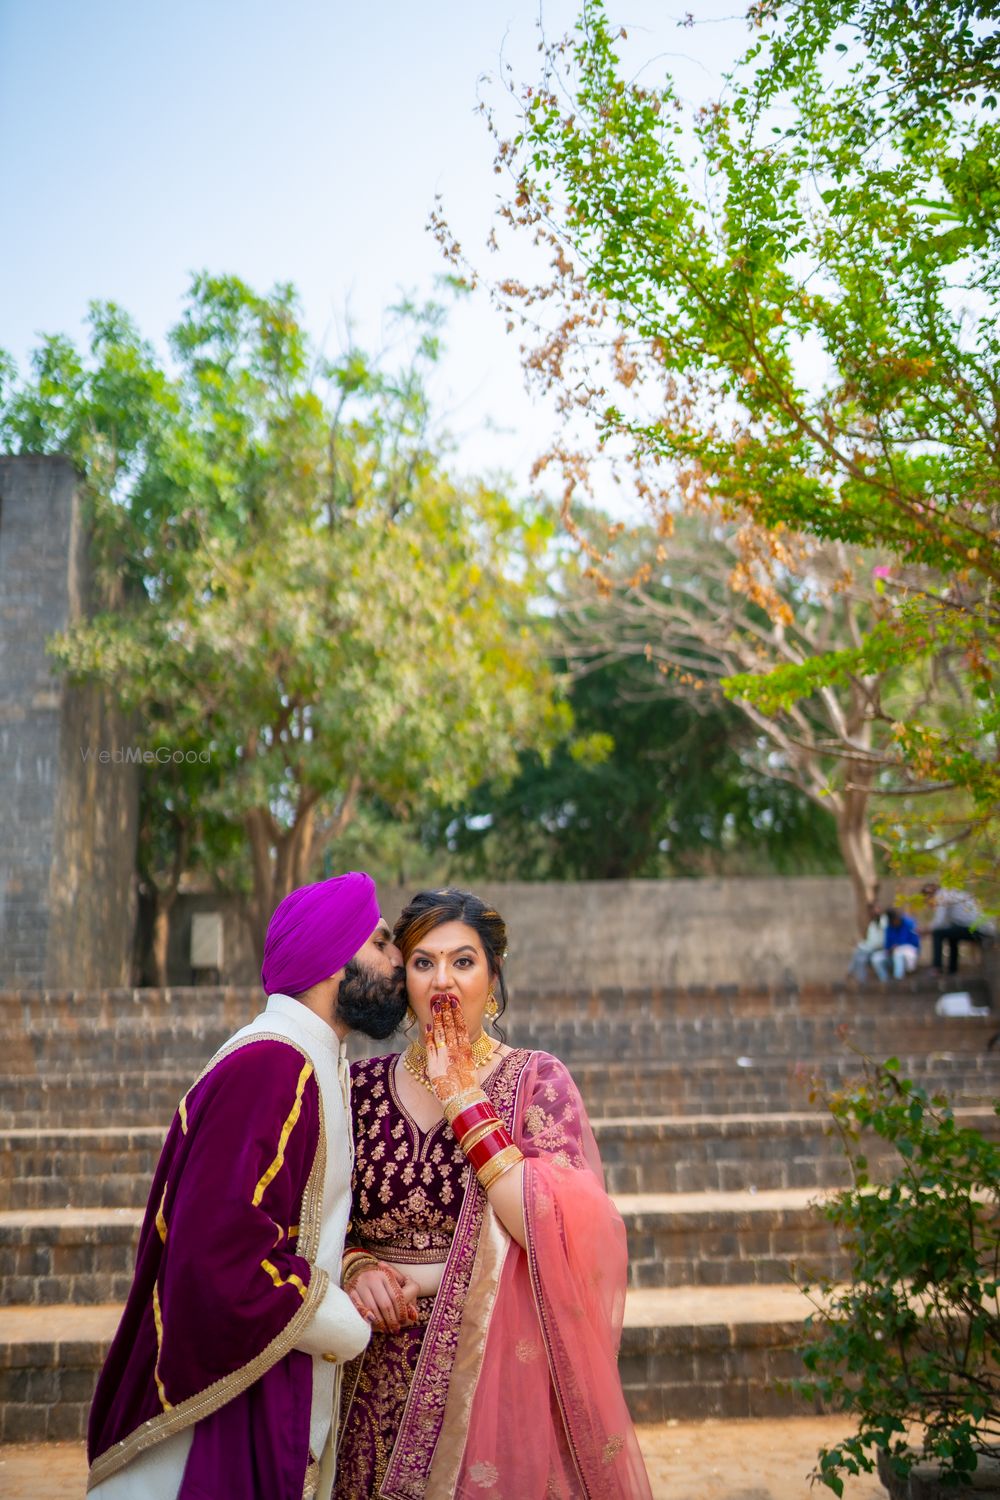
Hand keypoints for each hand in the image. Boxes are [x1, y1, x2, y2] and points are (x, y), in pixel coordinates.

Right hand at [347, 1263, 418, 1333]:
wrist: (357, 1268)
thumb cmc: (381, 1279)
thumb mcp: (395, 1282)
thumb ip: (407, 1296)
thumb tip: (414, 1315)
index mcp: (386, 1275)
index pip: (397, 1296)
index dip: (402, 1311)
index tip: (403, 1320)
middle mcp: (373, 1277)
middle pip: (385, 1304)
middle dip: (391, 1320)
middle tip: (395, 1329)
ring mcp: (360, 1284)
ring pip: (373, 1308)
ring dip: (380, 1322)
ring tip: (386, 1329)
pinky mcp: (350, 1290)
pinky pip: (358, 1307)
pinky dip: (366, 1316)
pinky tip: (372, 1322)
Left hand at [425, 993, 477, 1107]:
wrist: (464, 1102)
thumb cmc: (469, 1087)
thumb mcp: (470, 1067)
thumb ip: (464, 1054)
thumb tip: (461, 1043)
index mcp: (466, 1051)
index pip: (460, 1027)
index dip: (457, 1013)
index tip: (454, 1001)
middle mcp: (456, 1052)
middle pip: (451, 1027)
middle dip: (446, 1011)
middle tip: (443, 996)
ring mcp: (445, 1058)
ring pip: (441, 1034)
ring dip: (438, 1018)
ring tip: (436, 1004)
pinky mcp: (434, 1066)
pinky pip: (431, 1048)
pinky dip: (429, 1036)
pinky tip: (428, 1024)